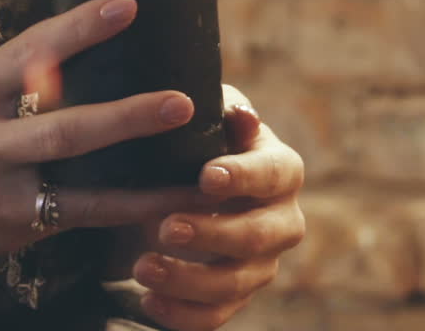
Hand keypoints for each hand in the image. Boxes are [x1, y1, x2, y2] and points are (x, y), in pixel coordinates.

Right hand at [0, 0, 209, 268]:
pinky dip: (119, 215)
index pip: (30, 51)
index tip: (126, 6)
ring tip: (197, 179)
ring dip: (143, 187)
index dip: (80, 28)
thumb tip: (67, 50)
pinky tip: (161, 212)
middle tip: (182, 102)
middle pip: (64, 129)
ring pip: (80, 190)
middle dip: (127, 118)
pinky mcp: (7, 230)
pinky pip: (73, 220)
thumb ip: (5, 77)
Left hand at [132, 87, 305, 330]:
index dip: (243, 176)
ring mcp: (261, 263)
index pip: (274, 174)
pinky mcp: (236, 295)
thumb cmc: (202, 140)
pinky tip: (149, 301)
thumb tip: (242, 116)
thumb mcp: (209, 118)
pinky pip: (216, 315)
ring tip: (142, 267)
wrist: (188, 181)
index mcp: (281, 171)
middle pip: (257, 236)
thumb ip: (224, 113)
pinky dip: (183, 314)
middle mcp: (282, 221)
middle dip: (212, 234)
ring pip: (236, 282)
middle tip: (167, 227)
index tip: (205, 176)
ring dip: (188, 279)